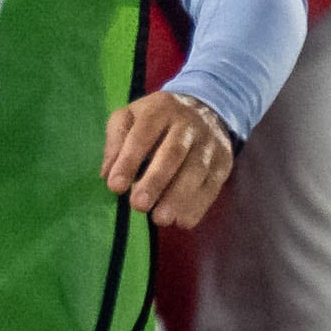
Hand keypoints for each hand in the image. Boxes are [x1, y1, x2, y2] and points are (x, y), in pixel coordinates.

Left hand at [105, 91, 236, 227]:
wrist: (206, 109)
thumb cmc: (158, 119)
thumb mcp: (131, 116)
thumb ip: (116, 141)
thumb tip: (107, 174)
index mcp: (161, 109)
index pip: (143, 134)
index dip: (128, 161)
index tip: (115, 187)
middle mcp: (189, 123)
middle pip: (174, 152)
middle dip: (156, 181)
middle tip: (139, 206)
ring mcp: (209, 143)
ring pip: (196, 170)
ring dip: (178, 198)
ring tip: (160, 219)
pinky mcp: (223, 162)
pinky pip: (213, 185)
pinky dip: (198, 205)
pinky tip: (182, 221)